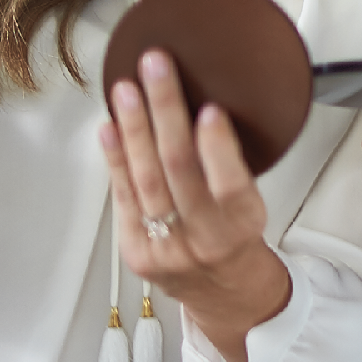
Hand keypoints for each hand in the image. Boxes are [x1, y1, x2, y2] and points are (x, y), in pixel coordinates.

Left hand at [101, 49, 290, 361]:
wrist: (224, 292)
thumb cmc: (238, 239)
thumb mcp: (251, 203)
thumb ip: (228, 165)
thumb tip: (199, 106)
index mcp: (242, 224)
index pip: (229, 185)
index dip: (217, 148)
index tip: (209, 110)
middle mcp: (202, 239)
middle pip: (178, 170)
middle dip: (165, 112)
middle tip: (157, 68)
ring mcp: (165, 247)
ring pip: (146, 180)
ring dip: (134, 127)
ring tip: (127, 89)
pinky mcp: (136, 251)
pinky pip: (123, 199)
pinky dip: (115, 159)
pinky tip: (109, 128)